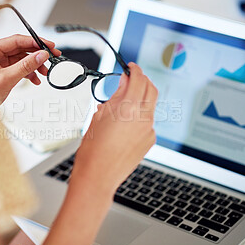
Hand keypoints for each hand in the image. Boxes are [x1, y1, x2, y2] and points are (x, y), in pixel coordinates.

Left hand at [0, 34, 60, 102]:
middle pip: (20, 48)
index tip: (48, 45)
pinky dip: (28, 73)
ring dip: (34, 65)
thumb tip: (41, 55)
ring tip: (44, 72)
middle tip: (51, 57)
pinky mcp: (0, 71)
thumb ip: (26, 65)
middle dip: (36, 55)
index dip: (35, 42)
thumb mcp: (7, 78)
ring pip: (21, 59)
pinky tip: (35, 79)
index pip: (17, 40)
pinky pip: (18, 67)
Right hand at [40, 63, 157, 244]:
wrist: (98, 176)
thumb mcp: (98, 117)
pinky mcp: (149, 141)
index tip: (131, 68)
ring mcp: (149, 130)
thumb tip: (123, 83)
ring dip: (141, 99)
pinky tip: (125, 125)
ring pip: (150, 106)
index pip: (138, 80)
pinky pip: (148, 121)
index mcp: (128, 109)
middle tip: (132, 79)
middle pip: (151, 90)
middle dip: (143, 81)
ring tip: (123, 105)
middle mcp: (143, 118)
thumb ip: (114, 97)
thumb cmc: (93, 150)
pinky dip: (139, 116)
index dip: (135, 70)